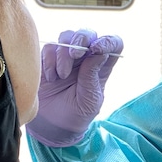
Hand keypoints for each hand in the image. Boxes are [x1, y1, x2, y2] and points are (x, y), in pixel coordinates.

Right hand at [25, 29, 123, 146]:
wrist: (51, 126)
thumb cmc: (76, 115)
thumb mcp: (89, 101)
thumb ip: (92, 77)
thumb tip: (98, 52)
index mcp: (101, 67)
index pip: (113, 44)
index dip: (108, 40)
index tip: (97, 49)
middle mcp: (85, 58)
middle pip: (88, 34)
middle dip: (81, 39)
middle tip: (75, 54)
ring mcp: (66, 57)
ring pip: (67, 36)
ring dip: (63, 53)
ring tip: (61, 75)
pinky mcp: (48, 60)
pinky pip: (49, 47)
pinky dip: (49, 60)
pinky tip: (51, 78)